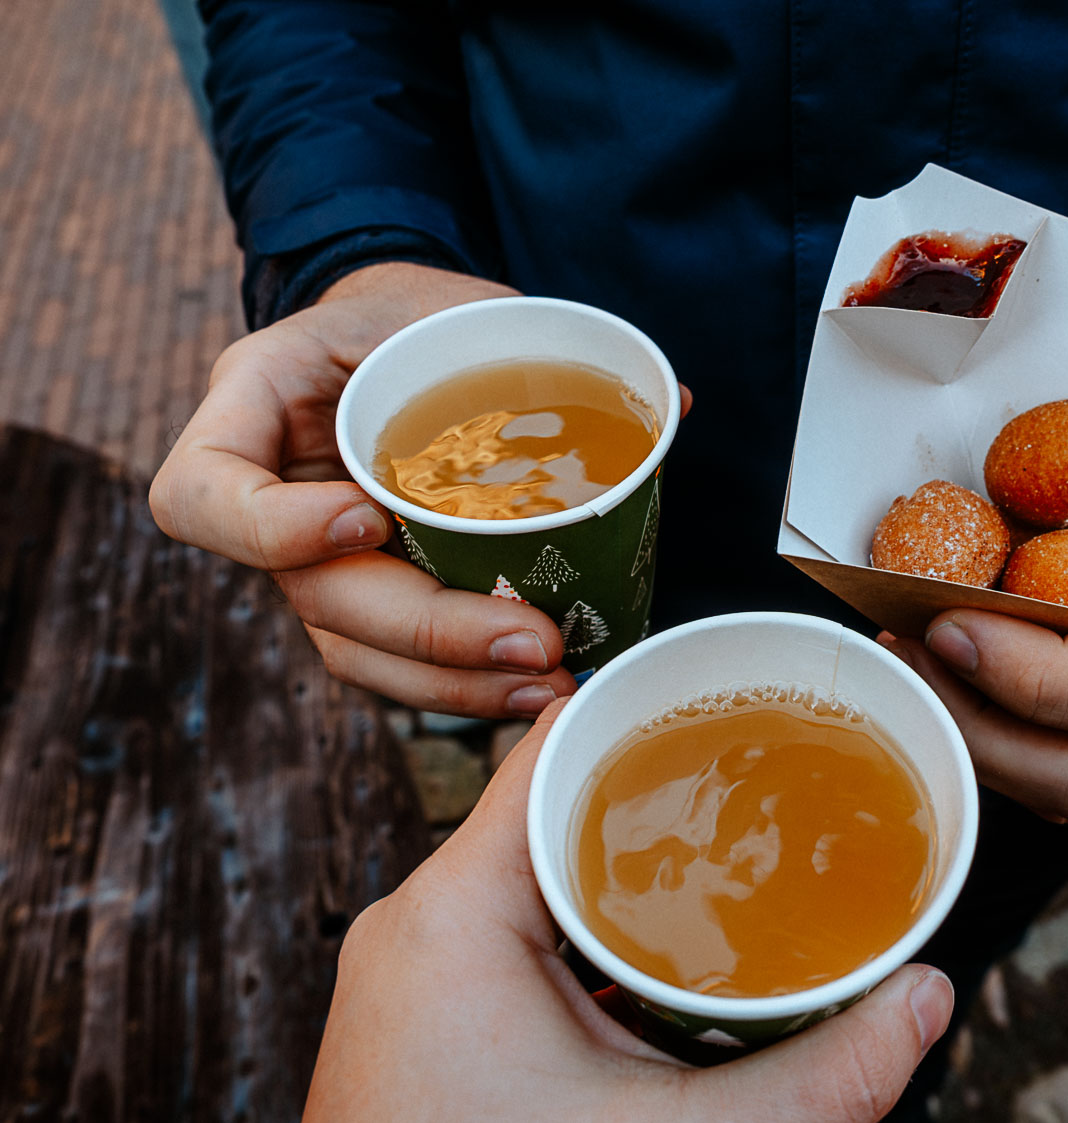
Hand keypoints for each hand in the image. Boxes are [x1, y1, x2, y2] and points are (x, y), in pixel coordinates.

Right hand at [149, 263, 577, 717]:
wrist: (404, 340)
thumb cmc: (417, 313)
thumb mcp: (457, 299)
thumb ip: (541, 341)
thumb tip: (676, 403)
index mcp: (252, 406)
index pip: (202, 494)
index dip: (271, 529)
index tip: (368, 516)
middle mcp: (269, 498)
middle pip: (313, 598)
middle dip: (427, 632)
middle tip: (532, 640)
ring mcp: (313, 558)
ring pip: (358, 650)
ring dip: (454, 684)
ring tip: (548, 683)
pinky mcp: (368, 594)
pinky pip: (397, 660)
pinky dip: (463, 682)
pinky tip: (534, 688)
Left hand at [304, 700, 954, 1122]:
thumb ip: (816, 1079)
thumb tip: (926, 1000)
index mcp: (450, 915)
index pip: (553, 750)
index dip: (647, 713)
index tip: (731, 696)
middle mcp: (419, 928)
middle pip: (556, 814)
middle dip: (665, 807)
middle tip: (761, 793)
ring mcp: (419, 977)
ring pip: (543, 883)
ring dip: (634, 878)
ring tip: (733, 869)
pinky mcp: (432, 1021)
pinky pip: (524, 941)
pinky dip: (600, 941)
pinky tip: (671, 964)